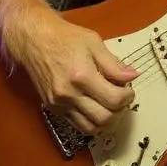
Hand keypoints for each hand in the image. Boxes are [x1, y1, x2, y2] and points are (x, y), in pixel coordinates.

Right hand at [17, 17, 138, 135]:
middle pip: (104, 118)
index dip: (127, 97)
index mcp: (81, 75)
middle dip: (119, 111)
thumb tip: (132, 76)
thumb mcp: (93, 42)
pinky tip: (95, 107)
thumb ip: (114, 63)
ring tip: (109, 105)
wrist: (34, 39)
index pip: (114, 100)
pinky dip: (91, 121)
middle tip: (121, 98)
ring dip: (106, 121)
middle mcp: (69, 94)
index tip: (129, 89)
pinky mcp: (53, 108)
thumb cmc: (64, 37)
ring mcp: (59, 104)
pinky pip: (77, 125)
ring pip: (91, 128)